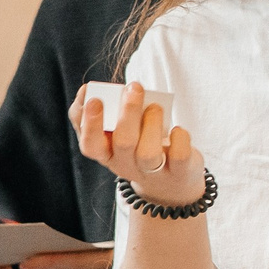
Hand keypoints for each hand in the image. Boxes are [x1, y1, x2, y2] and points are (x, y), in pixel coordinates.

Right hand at [69, 80, 201, 208]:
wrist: (169, 181)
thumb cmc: (139, 145)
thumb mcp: (117, 135)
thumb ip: (104, 113)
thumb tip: (88, 90)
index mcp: (106, 154)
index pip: (90, 144)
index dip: (91, 124)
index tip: (95, 99)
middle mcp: (126, 165)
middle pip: (123, 142)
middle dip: (128, 112)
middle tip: (134, 87)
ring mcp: (152, 171)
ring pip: (148, 153)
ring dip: (152, 124)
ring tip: (155, 107)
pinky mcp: (178, 172)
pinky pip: (179, 156)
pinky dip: (180, 138)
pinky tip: (176, 130)